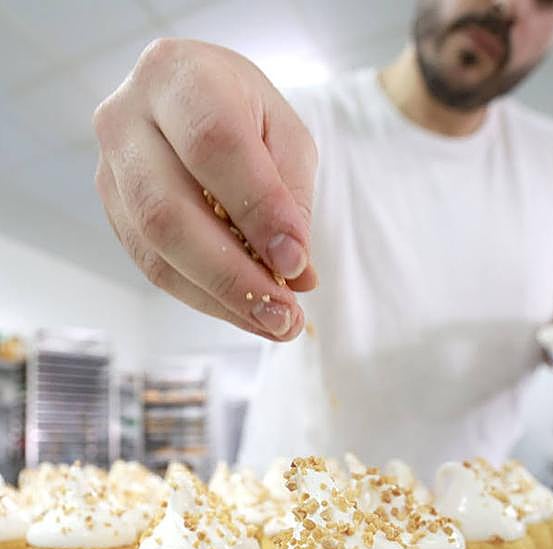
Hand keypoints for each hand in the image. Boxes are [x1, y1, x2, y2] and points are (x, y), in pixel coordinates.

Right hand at [93, 39, 317, 340]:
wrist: (196, 101)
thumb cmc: (248, 116)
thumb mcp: (286, 138)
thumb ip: (292, 199)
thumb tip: (295, 274)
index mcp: (177, 75)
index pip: (214, 145)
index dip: (257, 209)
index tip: (297, 261)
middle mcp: (126, 118)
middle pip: (169, 210)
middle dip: (233, 274)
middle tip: (284, 315)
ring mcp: (109, 167)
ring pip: (155, 248)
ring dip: (220, 297)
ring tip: (273, 322)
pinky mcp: (112, 210)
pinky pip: (152, 266)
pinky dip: (204, 297)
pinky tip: (245, 312)